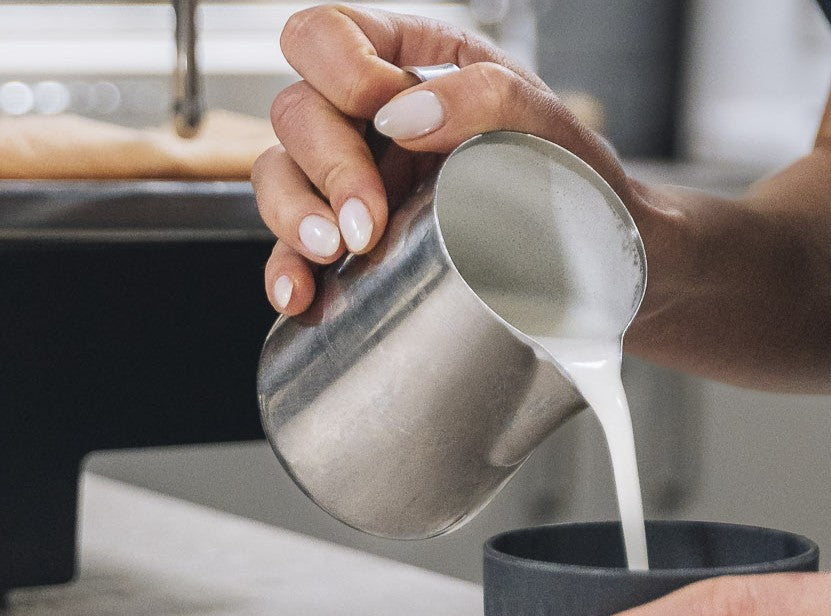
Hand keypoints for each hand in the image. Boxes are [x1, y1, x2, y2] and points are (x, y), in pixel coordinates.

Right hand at [251, 4, 630, 315]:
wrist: (593, 266)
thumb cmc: (573, 185)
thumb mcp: (546, 124)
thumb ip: (483, 97)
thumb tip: (400, 117)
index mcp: (413, 67)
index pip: (327, 36)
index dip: (338, 69)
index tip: (385, 119)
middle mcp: (374, 123)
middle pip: (295, 114)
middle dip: (328, 168)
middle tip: (367, 223)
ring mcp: (358, 185)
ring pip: (280, 176)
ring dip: (295, 215)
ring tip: (337, 252)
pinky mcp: (355, 245)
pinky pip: (294, 248)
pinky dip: (286, 269)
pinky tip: (300, 294)